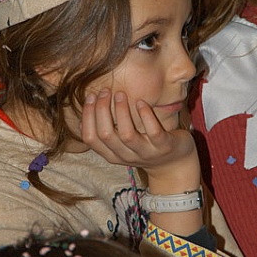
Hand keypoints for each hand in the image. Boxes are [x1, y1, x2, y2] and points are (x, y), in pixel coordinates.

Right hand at [81, 89, 199, 191]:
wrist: (174, 165)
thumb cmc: (144, 148)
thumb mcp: (121, 146)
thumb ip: (106, 135)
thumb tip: (81, 120)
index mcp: (112, 155)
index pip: (90, 138)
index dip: (87, 116)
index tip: (91, 96)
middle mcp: (126, 156)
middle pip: (106, 135)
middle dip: (101, 110)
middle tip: (105, 91)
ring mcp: (146, 152)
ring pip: (127, 135)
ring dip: (121, 112)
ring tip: (120, 94)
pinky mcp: (164, 146)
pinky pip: (153, 132)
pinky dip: (145, 116)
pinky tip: (141, 102)